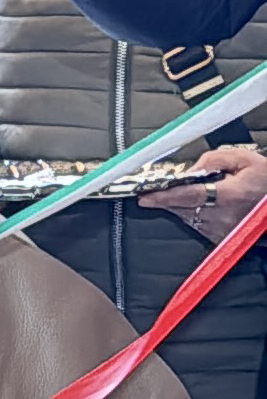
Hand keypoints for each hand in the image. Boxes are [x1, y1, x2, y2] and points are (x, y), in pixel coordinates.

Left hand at [138, 146, 266, 242]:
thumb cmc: (266, 184)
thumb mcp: (246, 160)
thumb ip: (215, 160)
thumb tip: (191, 169)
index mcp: (229, 195)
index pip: (187, 196)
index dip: (163, 196)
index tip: (144, 196)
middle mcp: (222, 216)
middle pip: (181, 208)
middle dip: (164, 201)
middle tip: (150, 194)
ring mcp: (220, 230)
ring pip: (186, 217)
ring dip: (176, 207)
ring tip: (171, 196)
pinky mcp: (220, 238)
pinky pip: (196, 225)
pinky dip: (190, 214)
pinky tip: (193, 206)